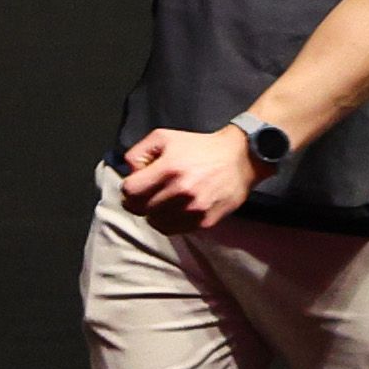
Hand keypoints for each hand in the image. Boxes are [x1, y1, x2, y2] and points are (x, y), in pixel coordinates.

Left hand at [118, 126, 260, 233]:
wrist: (239, 159)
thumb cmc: (198, 146)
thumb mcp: (163, 137)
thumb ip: (138, 153)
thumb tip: (129, 173)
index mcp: (168, 168)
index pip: (130, 191)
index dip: (129, 188)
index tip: (136, 184)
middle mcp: (181, 191)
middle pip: (140, 209)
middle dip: (138, 201)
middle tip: (146, 195)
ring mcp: (194, 209)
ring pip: (155, 223)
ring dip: (153, 213)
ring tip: (161, 202)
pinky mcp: (205, 221)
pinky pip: (174, 230)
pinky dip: (168, 222)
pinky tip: (173, 210)